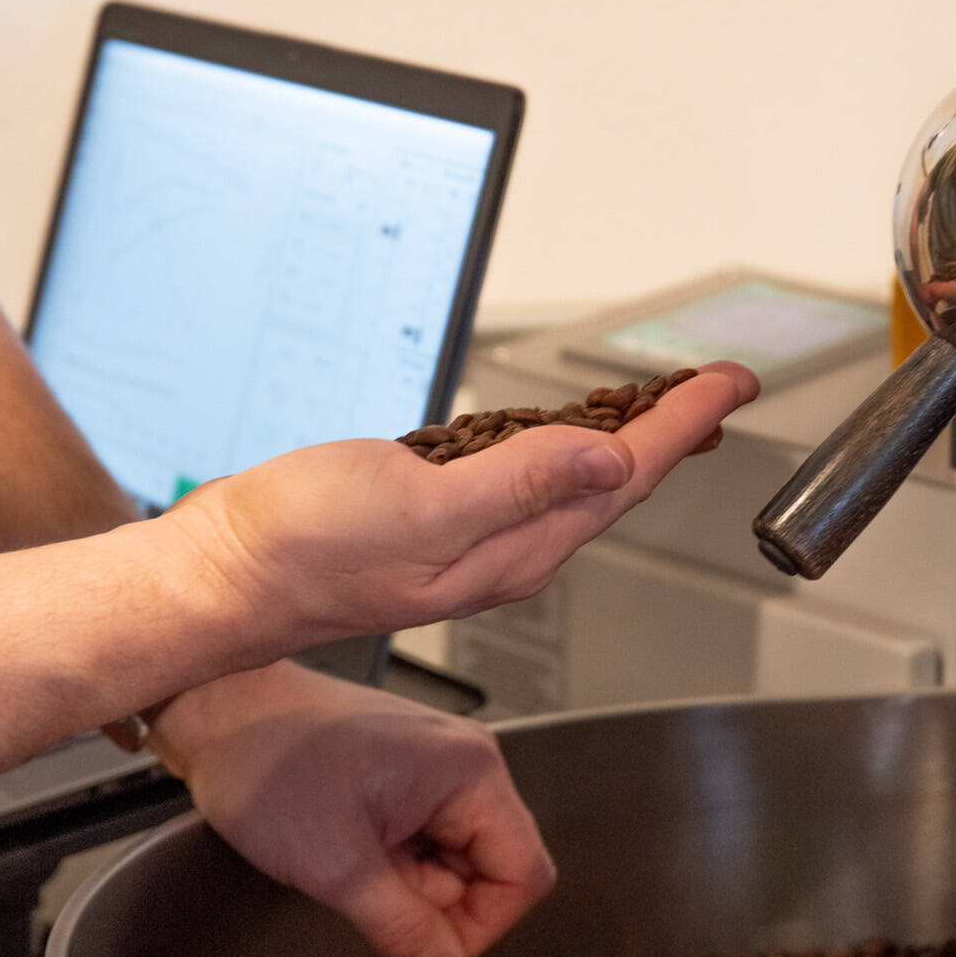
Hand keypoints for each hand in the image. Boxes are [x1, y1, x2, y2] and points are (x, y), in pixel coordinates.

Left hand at [151, 662, 553, 956]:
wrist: (218, 710)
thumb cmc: (270, 767)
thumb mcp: (338, 869)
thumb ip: (404, 932)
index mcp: (471, 772)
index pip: (523, 875)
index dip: (479, 926)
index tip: (419, 944)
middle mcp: (467, 759)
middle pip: (491, 867)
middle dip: (433, 900)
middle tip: (366, 889)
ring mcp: (437, 762)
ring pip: (454, 857)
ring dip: (407, 881)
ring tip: (347, 858)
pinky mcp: (408, 769)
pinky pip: (426, 836)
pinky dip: (391, 858)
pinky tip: (345, 842)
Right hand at [165, 359, 756, 657]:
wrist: (225, 576)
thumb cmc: (305, 549)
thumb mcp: (419, 509)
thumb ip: (520, 486)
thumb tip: (610, 460)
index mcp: (514, 548)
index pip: (625, 478)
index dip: (683, 423)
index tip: (729, 380)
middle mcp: (504, 550)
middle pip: (613, 484)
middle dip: (671, 432)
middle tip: (713, 386)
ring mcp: (469, 538)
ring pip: (572, 484)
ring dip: (622, 442)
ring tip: (661, 406)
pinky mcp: (432, 521)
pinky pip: (523, 482)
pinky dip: (559, 449)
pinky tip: (560, 437)